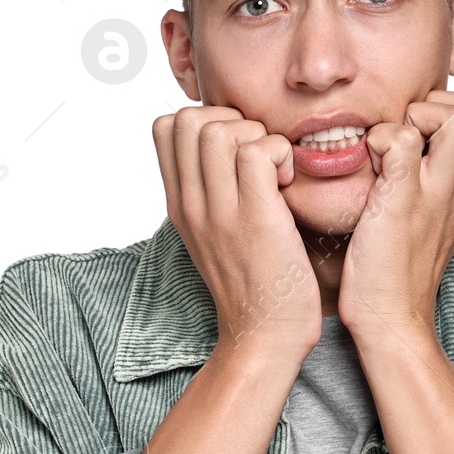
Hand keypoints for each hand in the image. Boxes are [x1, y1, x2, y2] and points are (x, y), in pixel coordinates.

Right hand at [152, 105, 322, 363]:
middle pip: (190, 117)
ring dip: (259, 137)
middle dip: (232, 120)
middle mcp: (191, 204)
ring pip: (222, 129)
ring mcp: (220, 212)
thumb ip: (209, 190)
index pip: (166, 125)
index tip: (234, 149)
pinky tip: (288, 185)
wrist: (264, 336)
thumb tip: (222, 145)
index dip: (206, 119)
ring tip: (273, 173)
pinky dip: (281, 155)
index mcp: (179, 203)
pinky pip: (259, 152)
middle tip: (257, 156)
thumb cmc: (251, 282)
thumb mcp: (213, 233)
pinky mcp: (256, 219)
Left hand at [337, 89, 453, 344]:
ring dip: (416, 117)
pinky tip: (368, 168)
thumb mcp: (437, 218)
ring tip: (391, 150)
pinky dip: (377, 141)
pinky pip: (399, 140)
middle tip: (409, 136)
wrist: (391, 318)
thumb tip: (425, 140)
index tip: (428, 136)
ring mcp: (434, 193)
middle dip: (442, 104)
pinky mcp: (400, 200)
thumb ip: (442, 179)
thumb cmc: (401, 270)